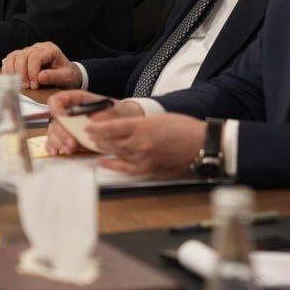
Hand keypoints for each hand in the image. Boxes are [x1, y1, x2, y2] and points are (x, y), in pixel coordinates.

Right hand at [2, 42, 81, 89]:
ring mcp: (29, 50)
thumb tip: (39, 77)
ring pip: (14, 56)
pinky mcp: (22, 56)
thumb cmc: (67, 76)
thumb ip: (54, 77)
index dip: (32, 72)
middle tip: (27, 87)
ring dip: (13, 72)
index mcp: (50, 49)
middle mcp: (38, 47)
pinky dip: (8, 70)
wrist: (67, 75)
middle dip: (22, 73)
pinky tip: (12, 80)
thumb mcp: (66, 78)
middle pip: (23, 56)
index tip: (34, 86)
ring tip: (20, 85)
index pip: (35, 57)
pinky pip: (10, 60)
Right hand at [44, 90, 140, 154]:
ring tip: (70, 149)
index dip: (55, 107)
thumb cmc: (118, 114)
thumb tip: (92, 118)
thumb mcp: (114, 109)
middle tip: (72, 143)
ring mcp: (66, 127)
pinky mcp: (67, 139)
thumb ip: (103, 112)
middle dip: (61, 132)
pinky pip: (53, 142)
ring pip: (53, 132)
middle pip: (55, 120)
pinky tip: (56, 153)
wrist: (124, 126)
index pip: (58, 99)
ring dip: (58, 142)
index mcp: (76, 100)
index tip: (61, 117)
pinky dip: (52, 147)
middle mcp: (68, 113)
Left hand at [86, 114, 204, 176]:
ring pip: (116, 154)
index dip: (97, 128)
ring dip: (103, 149)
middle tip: (88, 135)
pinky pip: (124, 168)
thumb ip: (139, 124)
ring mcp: (143, 159)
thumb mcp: (159, 118)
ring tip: (94, 145)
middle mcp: (140, 143)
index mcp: (143, 127)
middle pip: (111, 142)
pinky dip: (111, 164)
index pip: (112, 127)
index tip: (87, 126)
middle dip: (98, 138)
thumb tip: (123, 127)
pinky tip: (102, 161)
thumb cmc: (185, 129)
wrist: (202, 146)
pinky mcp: (148, 170)